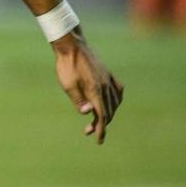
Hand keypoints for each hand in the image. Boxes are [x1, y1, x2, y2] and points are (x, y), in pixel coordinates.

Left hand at [51, 28, 123, 144]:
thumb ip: (78, 100)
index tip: (98, 140)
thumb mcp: (68, 85)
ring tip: (98, 120)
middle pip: (109, 111)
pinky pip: (118, 91)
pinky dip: (117, 100)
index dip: (101, 129)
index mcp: (95, 90)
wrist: (72, 46)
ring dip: (109, 114)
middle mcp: (106, 86)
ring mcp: (109, 79)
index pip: (102, 115)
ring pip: (115, 103)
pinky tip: (112, 103)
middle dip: (101, 123)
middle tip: (88, 131)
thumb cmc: (67, 66)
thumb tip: (88, 114)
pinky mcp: (108, 74)